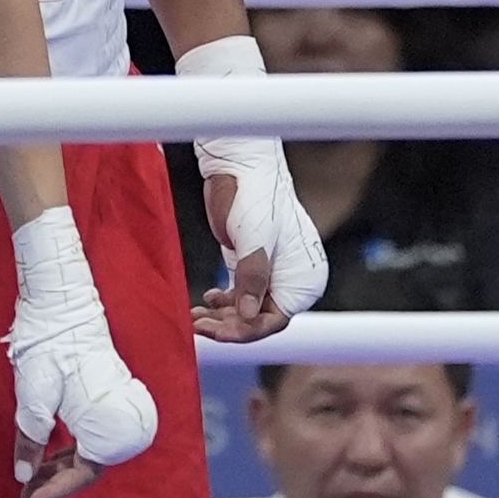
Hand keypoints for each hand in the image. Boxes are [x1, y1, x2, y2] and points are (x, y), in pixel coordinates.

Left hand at [8, 208, 158, 497]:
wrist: (65, 306)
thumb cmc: (50, 349)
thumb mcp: (33, 399)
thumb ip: (30, 441)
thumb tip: (22, 475)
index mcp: (105, 425)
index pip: (85, 473)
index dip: (56, 490)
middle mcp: (119, 422)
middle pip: (91, 466)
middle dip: (58, 481)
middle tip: (26, 491)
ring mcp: (116, 410)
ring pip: (92, 452)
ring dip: (64, 465)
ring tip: (33, 475)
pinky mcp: (109, 399)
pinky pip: (94, 435)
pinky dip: (72, 448)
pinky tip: (50, 453)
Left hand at [177, 38, 328, 327]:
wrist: (241, 165)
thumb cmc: (254, 195)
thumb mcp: (254, 238)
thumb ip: (251, 277)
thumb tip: (246, 316)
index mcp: (304, 277)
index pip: (274, 320)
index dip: (244, 331)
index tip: (215, 332)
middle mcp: (292, 279)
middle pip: (258, 319)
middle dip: (227, 325)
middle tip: (196, 323)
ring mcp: (271, 274)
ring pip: (245, 311)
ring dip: (220, 317)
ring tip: (194, 316)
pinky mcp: (251, 265)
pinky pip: (238, 297)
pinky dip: (222, 304)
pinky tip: (205, 299)